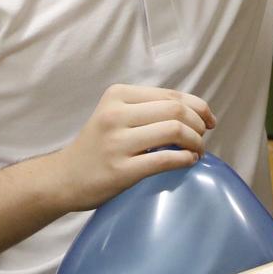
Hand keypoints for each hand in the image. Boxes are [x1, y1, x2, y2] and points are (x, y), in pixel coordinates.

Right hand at [53, 85, 217, 211]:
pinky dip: (185, 159)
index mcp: (117, 95)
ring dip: (195, 142)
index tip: (209, 119)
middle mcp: (116, 114)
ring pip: (174, 130)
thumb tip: (194, 112)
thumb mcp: (115, 115)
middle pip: (176, 110)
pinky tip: (188, 162)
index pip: (170, 95)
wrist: (63, 178)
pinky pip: (165, 159)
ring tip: (196, 151)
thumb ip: (147, 109)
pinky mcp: (121, 170)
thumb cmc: (96, 146)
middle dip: (198, 124)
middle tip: (202, 138)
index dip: (198, 106)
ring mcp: (117, 142)